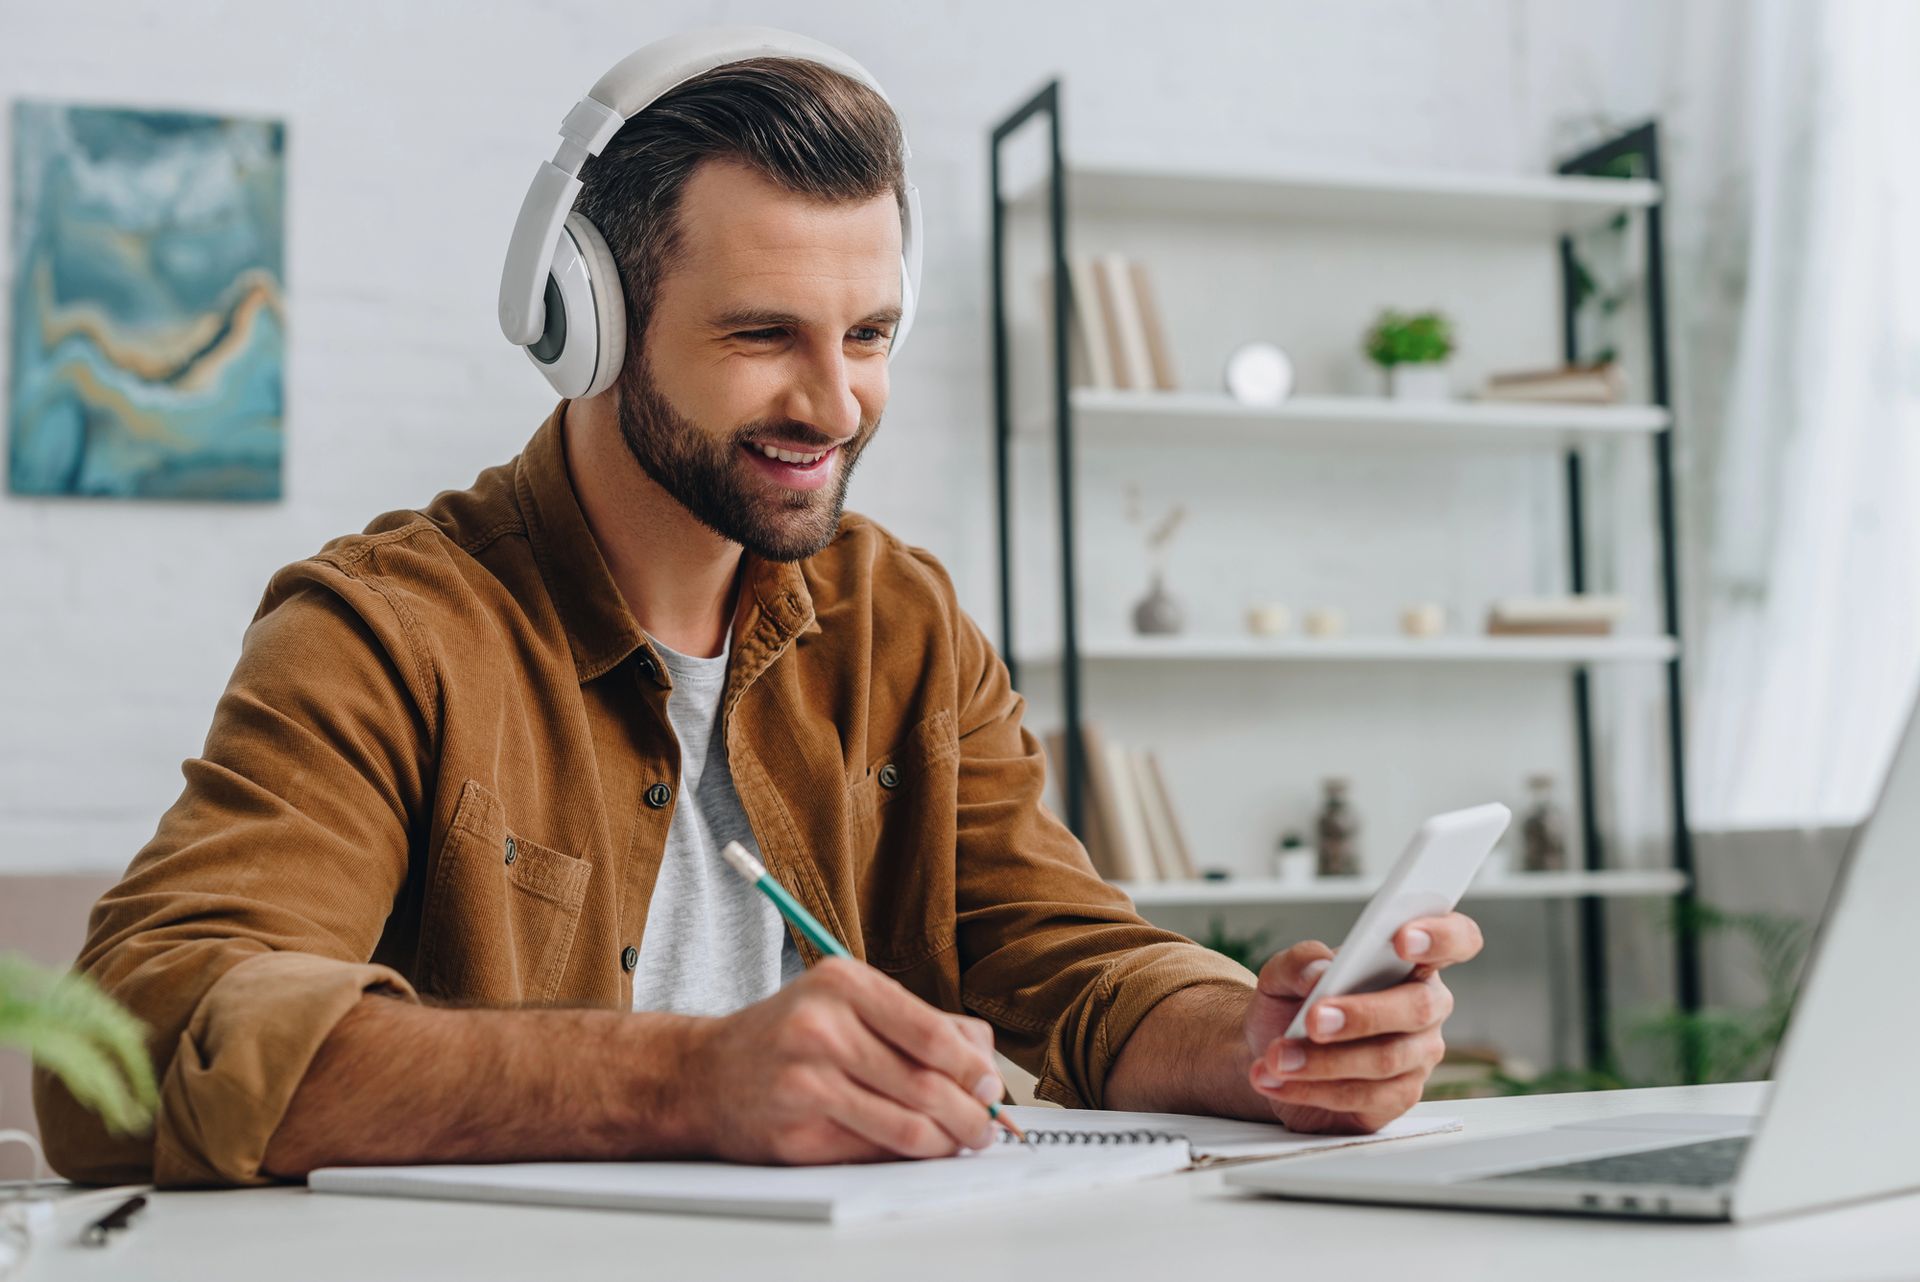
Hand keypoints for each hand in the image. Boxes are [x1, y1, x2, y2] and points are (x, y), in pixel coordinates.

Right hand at [678, 957, 1004, 1163]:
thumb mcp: (845, 1002)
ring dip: (947, 1142)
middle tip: (987, 1127)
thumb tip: (984, 1066)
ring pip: (907, 1124)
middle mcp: (822, 1027)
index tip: (990, 1087)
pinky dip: (908, 1155)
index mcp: (843, 982)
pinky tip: (918, 1149)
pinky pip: (875, 1150)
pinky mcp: (797, 1132)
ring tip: (961, 1142)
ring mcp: (806, 1082)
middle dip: (971, 1113)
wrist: (703, 1073)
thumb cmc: (789, 1036)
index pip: (931, 1030)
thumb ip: (916, 1022)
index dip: (973, 1067)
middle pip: (926, 1082)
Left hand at [1241, 913, 1483, 1133]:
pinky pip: (1366, 1097)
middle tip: (1313, 1019)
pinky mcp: (1398, 1098)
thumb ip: (1298, 962)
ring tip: (1278, 1057)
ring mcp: (1417, 1056)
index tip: (1403, 939)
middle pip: (1419, 1007)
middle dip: (1362, 1014)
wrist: (1270, 1057)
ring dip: (1324, 1060)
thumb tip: (1319, 971)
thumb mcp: (1282, 975)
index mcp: (1410, 961)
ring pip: (1387, 1058)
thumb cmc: (1291, 1006)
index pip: (1456, 939)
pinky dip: (1315, 1089)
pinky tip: (1282, 1080)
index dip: (1441, 935)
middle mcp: (1425, 1006)